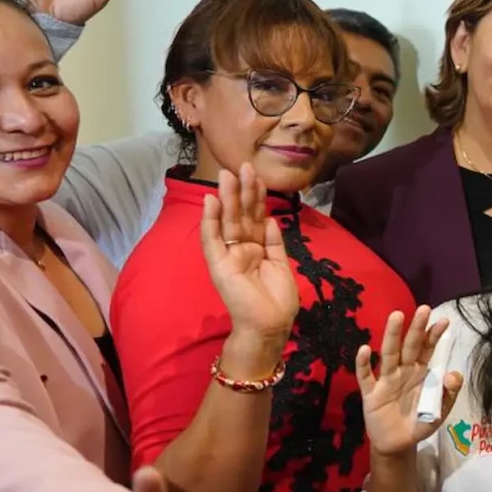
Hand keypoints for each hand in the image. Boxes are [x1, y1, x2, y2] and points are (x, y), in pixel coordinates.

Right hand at [201, 165, 300, 345]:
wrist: (269, 326)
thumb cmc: (278, 301)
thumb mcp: (281, 265)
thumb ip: (274, 242)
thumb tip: (270, 219)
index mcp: (257, 249)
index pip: (256, 218)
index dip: (257, 198)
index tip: (259, 176)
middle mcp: (241, 249)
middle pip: (242, 215)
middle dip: (243, 191)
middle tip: (243, 165)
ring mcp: (228, 255)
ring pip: (228, 221)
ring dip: (228, 197)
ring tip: (227, 174)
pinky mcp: (218, 265)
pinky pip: (212, 240)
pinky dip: (210, 221)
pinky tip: (210, 201)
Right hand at [356, 307, 464, 457]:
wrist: (398, 444)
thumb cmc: (419, 422)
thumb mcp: (439, 411)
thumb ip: (448, 394)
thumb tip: (454, 374)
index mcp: (421, 373)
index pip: (428, 350)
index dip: (435, 336)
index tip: (444, 320)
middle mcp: (403, 371)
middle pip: (409, 346)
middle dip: (416, 328)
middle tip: (424, 308)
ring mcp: (386, 380)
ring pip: (388, 354)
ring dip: (392, 336)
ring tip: (396, 316)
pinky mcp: (371, 394)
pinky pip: (366, 377)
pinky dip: (363, 363)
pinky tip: (364, 349)